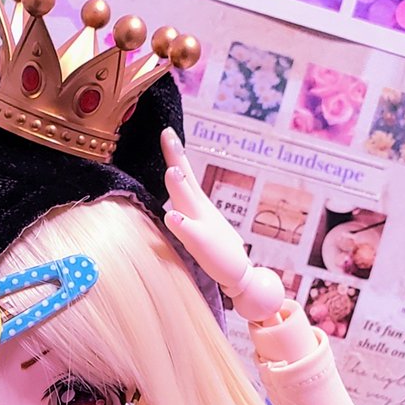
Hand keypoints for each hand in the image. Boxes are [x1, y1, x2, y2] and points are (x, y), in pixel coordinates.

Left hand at [160, 127, 285, 323]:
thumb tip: (170, 199)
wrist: (238, 274)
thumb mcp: (196, 225)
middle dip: (176, 156)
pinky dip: (182, 224)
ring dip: (179, 186)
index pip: (184, 174)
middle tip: (167, 134)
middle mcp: (200, 210)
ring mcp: (203, 225)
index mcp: (197, 204)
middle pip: (187, 179)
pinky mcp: (203, 245)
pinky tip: (173, 216)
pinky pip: (191, 234)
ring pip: (189, 203)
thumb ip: (184, 209)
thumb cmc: (215, 249)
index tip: (166, 130)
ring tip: (171, 170)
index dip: (175, 152)